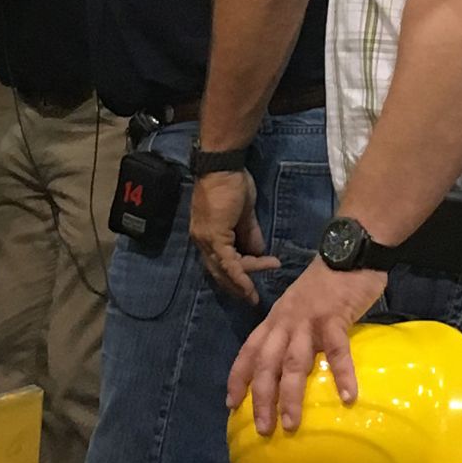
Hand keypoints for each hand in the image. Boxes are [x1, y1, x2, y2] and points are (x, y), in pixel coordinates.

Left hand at [190, 168, 278, 303]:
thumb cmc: (233, 183)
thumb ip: (250, 234)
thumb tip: (259, 252)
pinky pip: (228, 263)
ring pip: (225, 269)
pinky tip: (250, 286)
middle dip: (237, 285)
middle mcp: (201, 241)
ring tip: (259, 287)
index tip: (258, 276)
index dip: (238, 273)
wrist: (223, 166)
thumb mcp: (245, 214)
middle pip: (219, 271)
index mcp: (206, 235)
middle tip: (253, 296)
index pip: (221, 262)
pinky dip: (240, 276)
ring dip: (244, 280)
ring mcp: (205, 240)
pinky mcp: (214, 237)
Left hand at [227, 258, 389, 434]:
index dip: (238, 378)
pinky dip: (341, 373)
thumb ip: (293, 330)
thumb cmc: (326, 282)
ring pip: (293, 361)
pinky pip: (337, 349)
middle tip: (263, 429)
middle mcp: (285, 321)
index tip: (231, 404)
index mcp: (275, 319)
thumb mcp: (298, 305)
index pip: (248, 351)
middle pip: (266, 363)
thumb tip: (292, 364)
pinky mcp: (334, 316)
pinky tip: (347, 397)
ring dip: (290, 395)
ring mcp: (308, 319)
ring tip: (291, 423)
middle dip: (261, 398)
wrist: (348, 249)